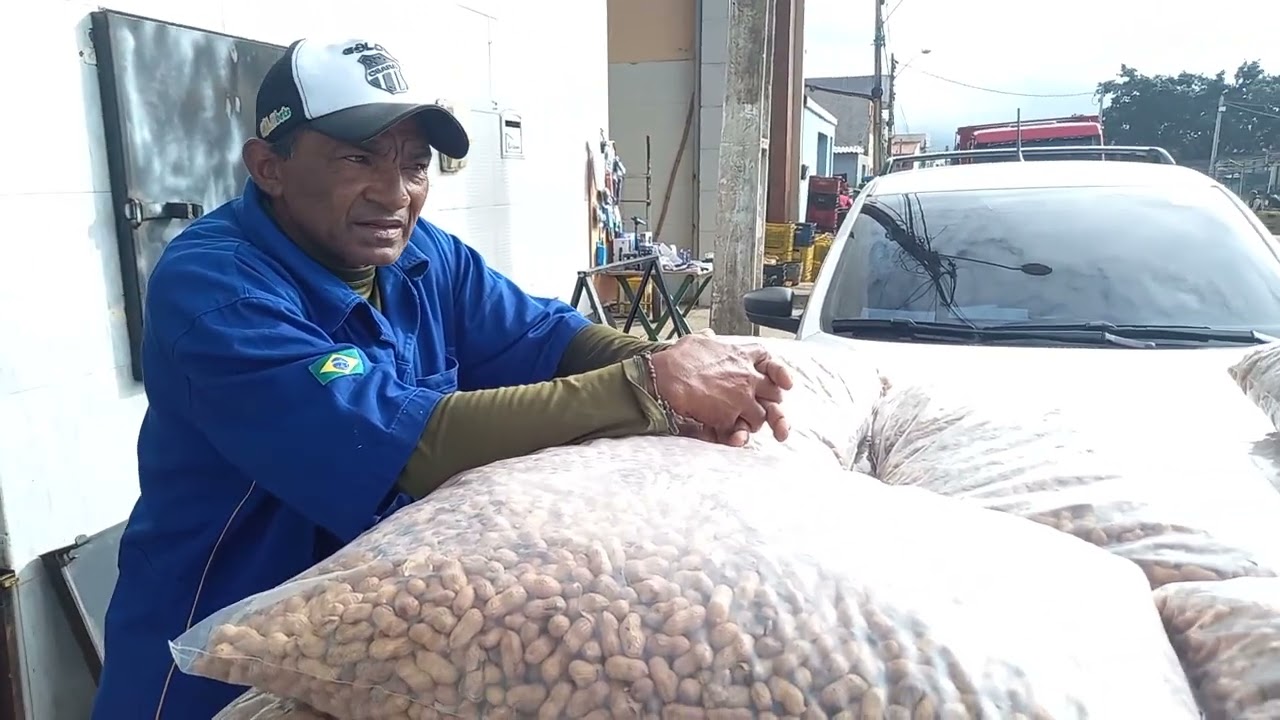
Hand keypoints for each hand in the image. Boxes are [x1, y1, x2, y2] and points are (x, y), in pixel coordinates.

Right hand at [649, 333, 792, 444]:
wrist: (667, 376)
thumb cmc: (678, 359)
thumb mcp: (697, 340)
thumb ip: (709, 340)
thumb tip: (709, 336)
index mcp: (740, 356)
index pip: (769, 362)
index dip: (779, 373)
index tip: (786, 382)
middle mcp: (746, 377)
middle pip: (775, 393)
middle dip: (771, 403)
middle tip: (765, 410)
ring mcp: (741, 398)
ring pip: (762, 417)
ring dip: (753, 422)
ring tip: (743, 424)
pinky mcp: (729, 417)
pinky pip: (741, 432)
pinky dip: (737, 436)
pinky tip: (733, 435)